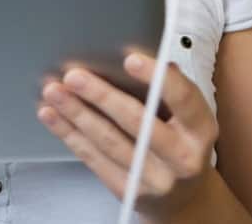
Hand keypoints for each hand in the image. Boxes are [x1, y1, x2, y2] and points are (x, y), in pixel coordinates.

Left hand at [37, 52, 217, 219]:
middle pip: (137, 123)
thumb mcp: (187, 115)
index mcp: (200, 129)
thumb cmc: (180, 139)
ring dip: (77, 114)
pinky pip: (94, 159)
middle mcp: (182, 157)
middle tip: (73, 75)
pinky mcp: (128, 191)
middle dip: (101, 96)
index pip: (183, 99)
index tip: (129, 59)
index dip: (156, 78)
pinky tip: (52, 116)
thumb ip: (168, 86)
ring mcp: (154, 179)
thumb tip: (146, 53)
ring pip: (109, 141)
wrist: (184, 199)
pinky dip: (69, 135)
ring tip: (53, 91)